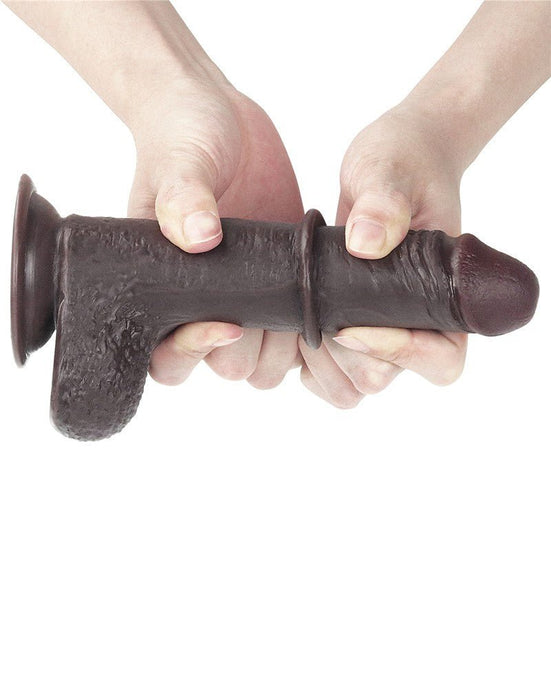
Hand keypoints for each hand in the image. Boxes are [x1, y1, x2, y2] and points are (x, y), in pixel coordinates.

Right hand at [128, 78, 303, 388]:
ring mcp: (248, 298)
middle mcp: (205, 304)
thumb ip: (182, 196)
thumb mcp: (178, 162)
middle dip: (255, 353)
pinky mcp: (283, 285)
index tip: (230, 320)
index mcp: (163, 290)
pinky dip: (319, 336)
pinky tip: (335, 309)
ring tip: (312, 312)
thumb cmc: (180, 135)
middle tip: (281, 314)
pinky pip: (299, 335)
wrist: (221, 116)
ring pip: (267, 363)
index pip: (166, 356)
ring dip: (290, 350)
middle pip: (228, 368)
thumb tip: (199, 239)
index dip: (194, 351)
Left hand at [299, 108, 466, 406]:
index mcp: (446, 297)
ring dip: (320, 365)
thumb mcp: (392, 171)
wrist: (391, 162)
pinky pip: (328, 372)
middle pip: (384, 379)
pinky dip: (306, 363)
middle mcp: (416, 323)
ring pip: (353, 384)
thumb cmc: (405, 160)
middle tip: (316, 317)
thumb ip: (385, 204)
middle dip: (343, 358)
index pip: (440, 358)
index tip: (350, 322)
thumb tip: (366, 244)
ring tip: (299, 320)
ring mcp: (381, 329)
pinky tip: (290, 325)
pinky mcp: (348, 326)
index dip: (397, 351)